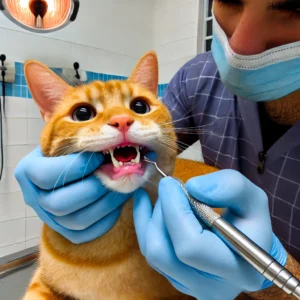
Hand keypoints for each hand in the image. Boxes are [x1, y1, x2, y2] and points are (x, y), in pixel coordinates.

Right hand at [15, 147, 130, 243]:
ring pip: (77, 221)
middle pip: (61, 204)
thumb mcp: (68, 138)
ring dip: (106, 203)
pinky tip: (117, 201)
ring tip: (123, 187)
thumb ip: (81, 141)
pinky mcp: (66, 231)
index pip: (47, 175)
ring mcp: (50, 218)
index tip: (99, 156)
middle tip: (114, 174)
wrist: (68, 167)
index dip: (77, 167)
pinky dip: (107, 219)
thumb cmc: (69, 149)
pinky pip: (87, 233)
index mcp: (28, 172)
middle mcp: (35, 198)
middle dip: (94, 188)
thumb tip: (111, 143)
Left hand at [133, 170, 286, 299]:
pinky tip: (144, 202)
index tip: (170, 184)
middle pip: (163, 252)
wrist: (248, 249)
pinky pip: (149, 252)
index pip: (190, 245)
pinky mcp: (174, 279)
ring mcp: (188, 286)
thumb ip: (231, 187)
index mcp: (236, 268)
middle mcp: (210, 286)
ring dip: (153, 217)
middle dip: (160, 213)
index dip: (174, 210)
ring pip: (152, 252)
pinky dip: (144, 223)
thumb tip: (193, 188)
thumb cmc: (251, 223)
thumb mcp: (252, 198)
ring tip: (167, 197)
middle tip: (170, 188)